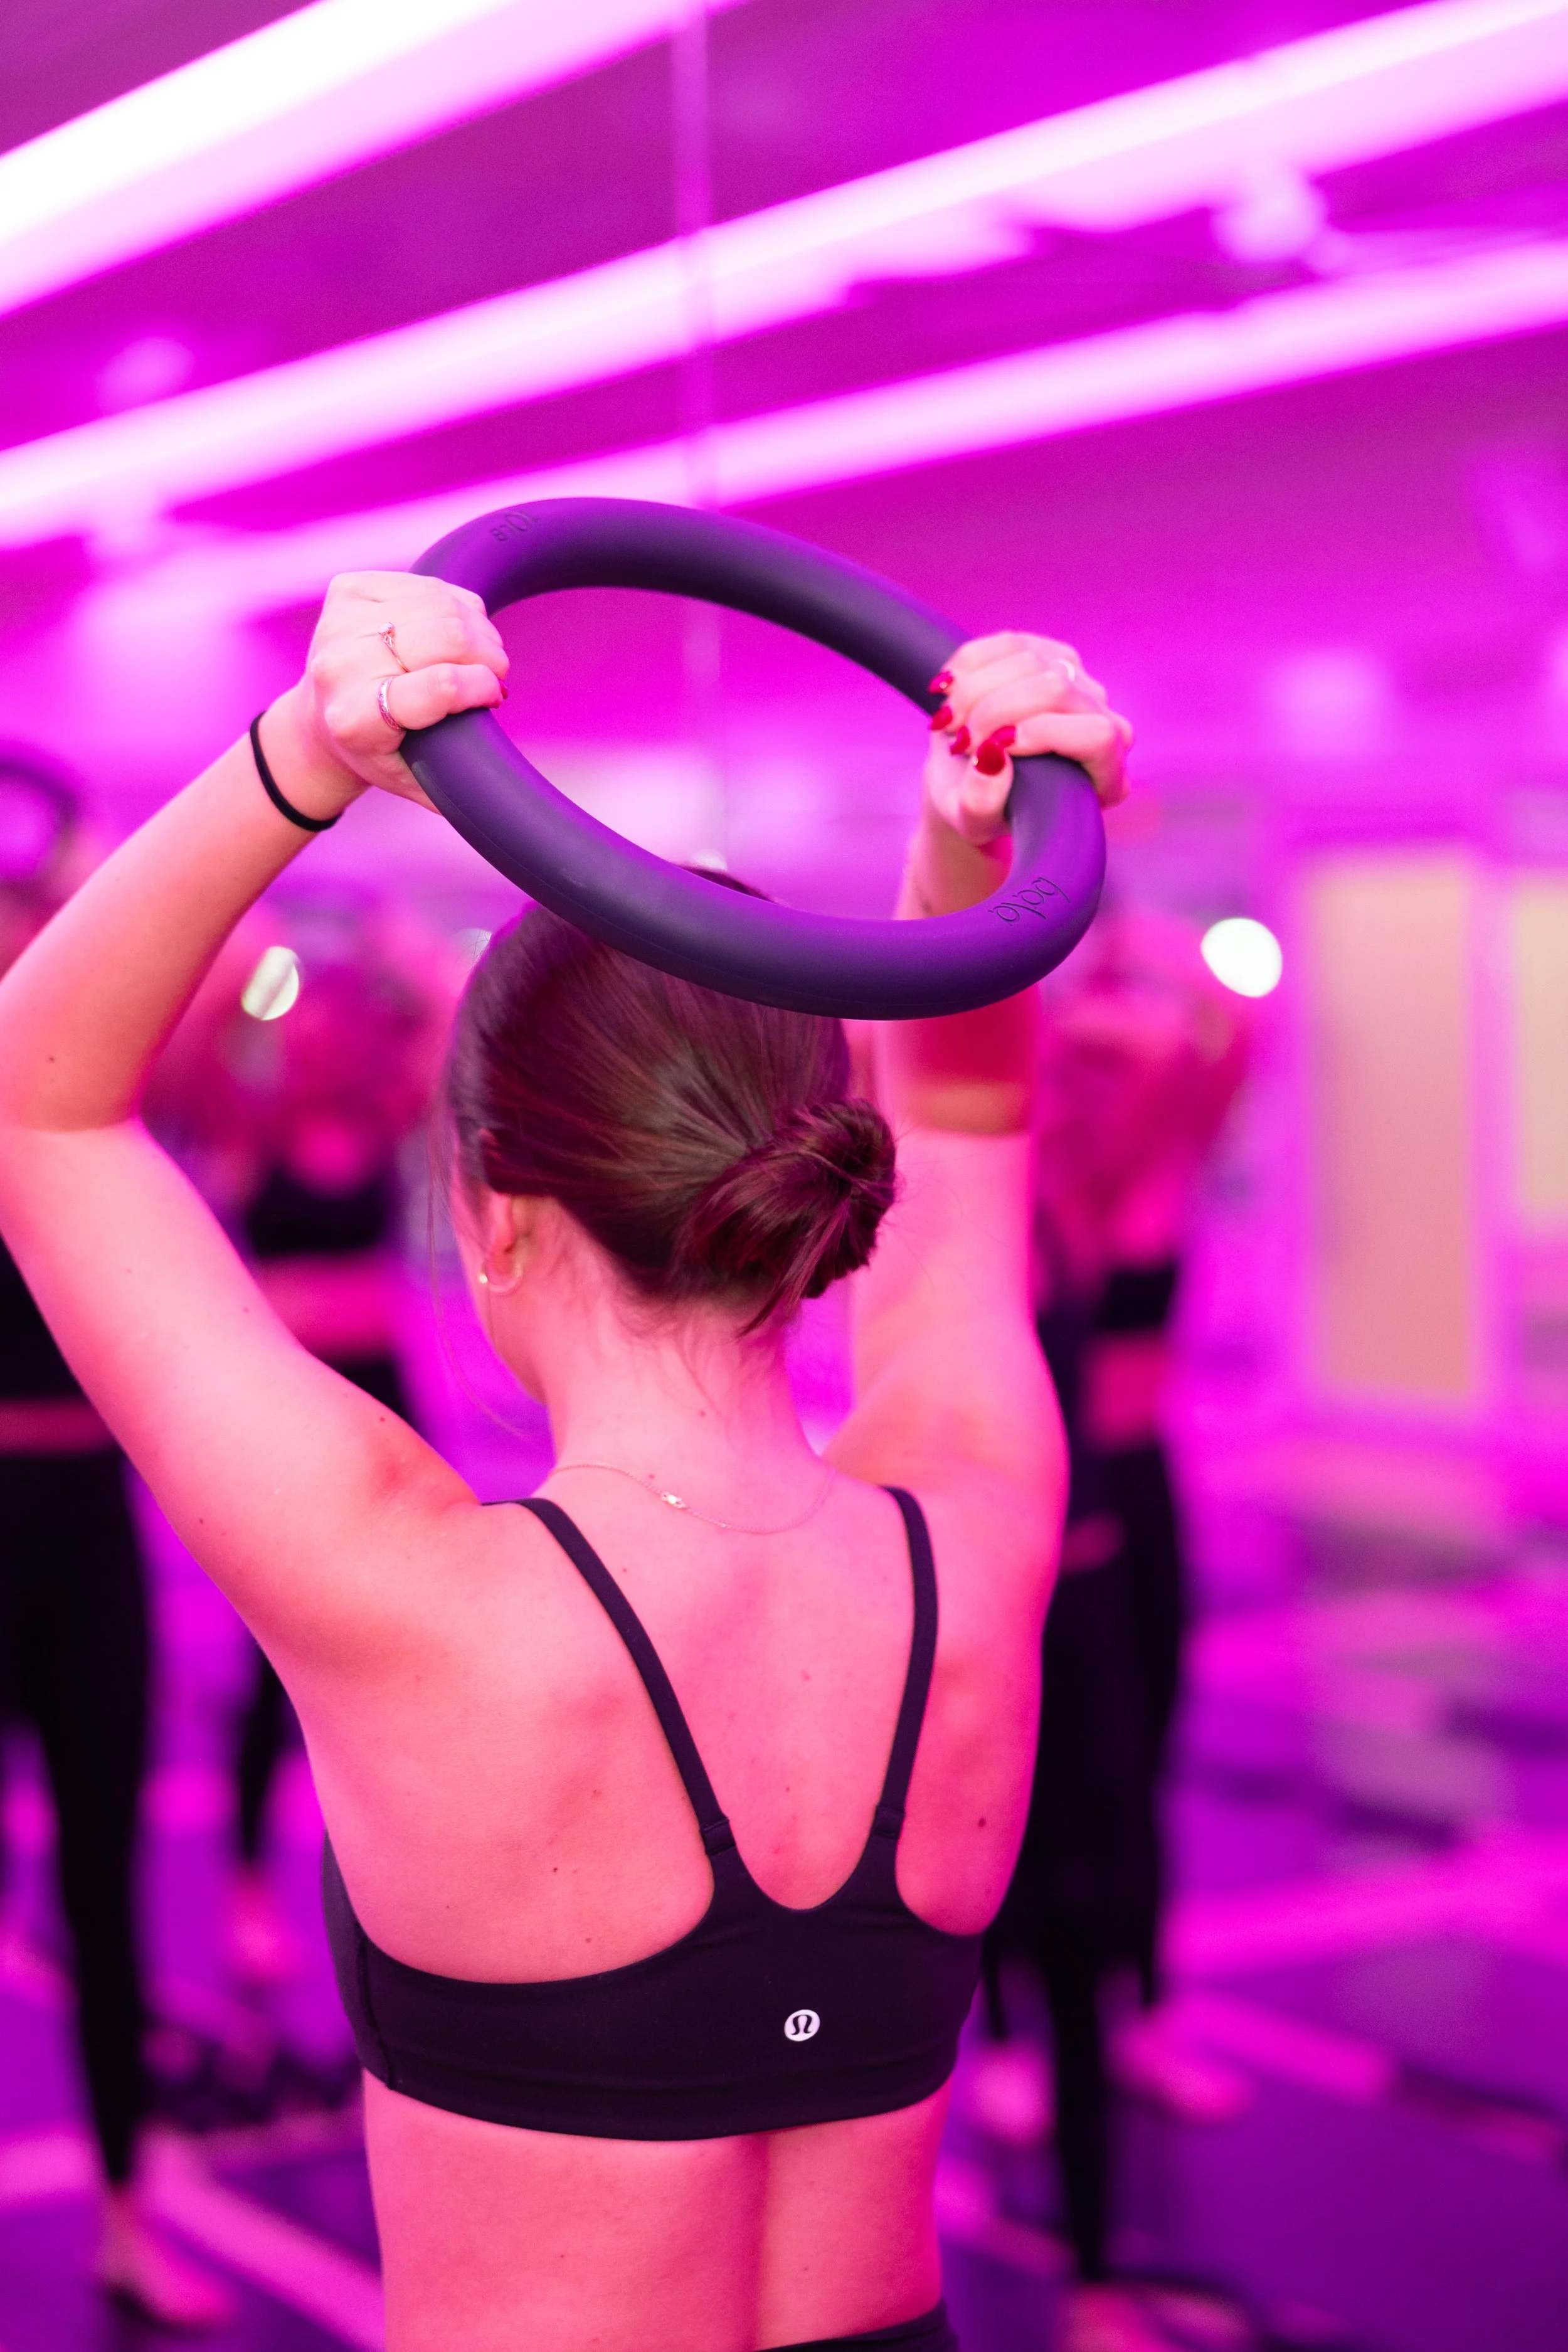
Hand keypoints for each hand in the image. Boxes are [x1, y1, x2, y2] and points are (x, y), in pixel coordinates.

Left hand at [268, 572, 510, 814]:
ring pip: (441, 603)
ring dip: (477, 627)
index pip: (439, 686)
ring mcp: (340, 622)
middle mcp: (340, 666)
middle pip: (446, 636)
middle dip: (487, 654)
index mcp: (356, 720)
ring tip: (482, 652)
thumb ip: (463, 786)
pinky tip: (455, 628)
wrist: (318, 722)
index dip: (480, 685)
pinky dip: (454, 603)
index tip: (495, 695)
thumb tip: (505, 779)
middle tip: (496, 673)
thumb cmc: (378, 754)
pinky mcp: (347, 589)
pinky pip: (425, 584)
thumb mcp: (419, 784)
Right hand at [923, 631, 1131, 849]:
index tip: (988, 749)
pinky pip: (1008, 643)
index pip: (1098, 735)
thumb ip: (980, 804)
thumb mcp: (971, 823)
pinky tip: (948, 691)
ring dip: (973, 690)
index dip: (1044, 734)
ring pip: (1030, 660)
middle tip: (956, 742)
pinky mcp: (1048, 656)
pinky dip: (968, 665)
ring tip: (947, 724)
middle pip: (1057, 689)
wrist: (968, 782)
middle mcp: (1105, 723)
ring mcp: (1080, 684)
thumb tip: (991, 756)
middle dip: (993, 710)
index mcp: (1106, 777)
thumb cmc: (981, 810)